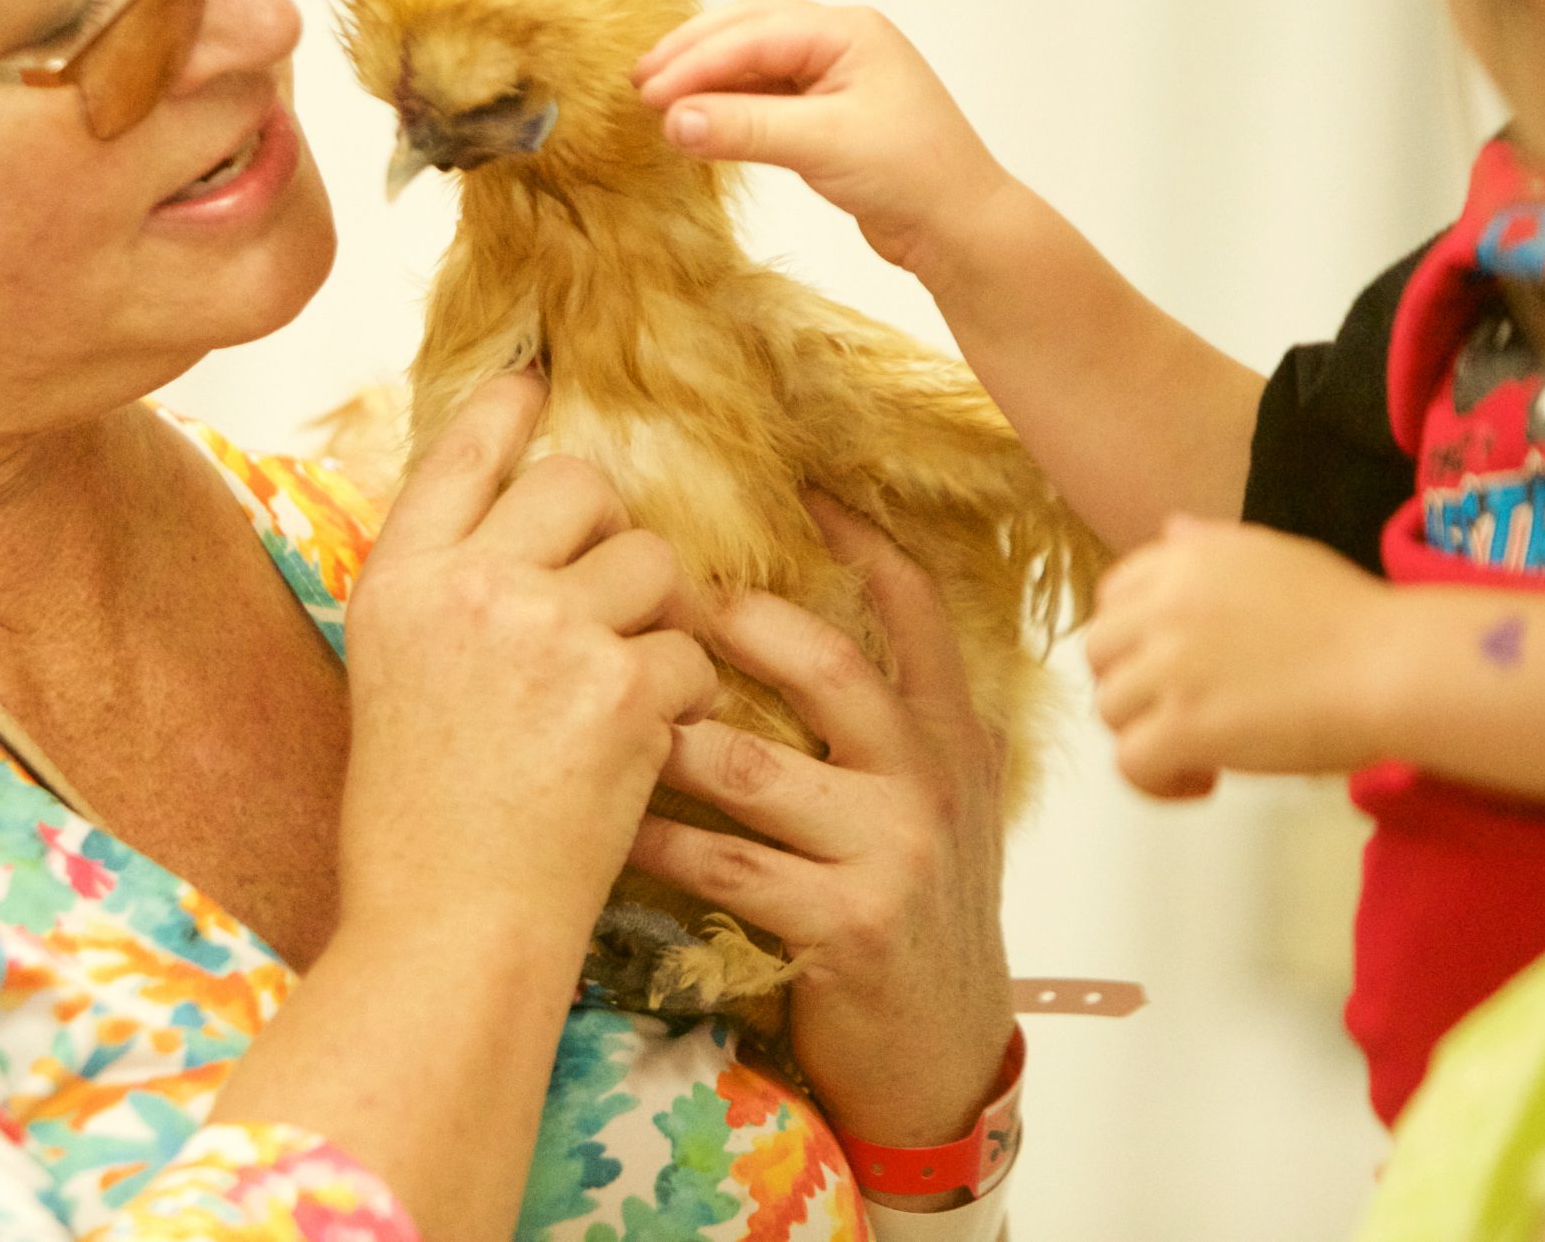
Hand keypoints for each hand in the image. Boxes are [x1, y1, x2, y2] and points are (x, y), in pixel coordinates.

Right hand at [341, 373, 718, 943]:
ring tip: (619, 692)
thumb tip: (520, 527)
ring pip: (654, 562)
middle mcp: (471, 584)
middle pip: (581, 486)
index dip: (511, 407)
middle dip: (611, 535)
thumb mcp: (395, 677)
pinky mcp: (621, 687)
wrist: (450, 929)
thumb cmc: (418, 824)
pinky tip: (641, 746)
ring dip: (656, 619)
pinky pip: (689, 650)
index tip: (541, 380)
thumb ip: (448, 591)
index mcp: (400, 579)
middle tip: (606, 605)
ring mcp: (549, 630)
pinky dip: (682, 699)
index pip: (464, 451)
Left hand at [627, 494, 1013, 1158]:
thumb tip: (784, 624)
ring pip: (755, 766)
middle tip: (649, 592)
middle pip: (831, 665)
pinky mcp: (846, 925)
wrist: (942, 1058)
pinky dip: (656, 836)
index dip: (860, 541)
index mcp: (951, 735)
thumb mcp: (920, 802)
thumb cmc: (904, 914)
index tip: (797, 486)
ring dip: (664, 732)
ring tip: (593, 697)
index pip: (917, 608)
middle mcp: (932, 781)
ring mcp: (894, 853)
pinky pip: (726, 864)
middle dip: (734, 622)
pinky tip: (602, 816)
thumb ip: (879, 722)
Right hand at [632, 0, 1008, 268]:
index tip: (649, 93)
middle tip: (640, 82)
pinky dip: (728, 102)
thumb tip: (672, 120)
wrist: (960, 227)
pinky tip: (700, 118)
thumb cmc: (913, 176)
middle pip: (749, 30)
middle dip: (692, 54)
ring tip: (659, 98)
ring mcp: (836, 77)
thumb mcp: (823, 145)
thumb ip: (745, 128)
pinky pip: (765, 94)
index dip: (695, 61)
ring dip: (707, 77)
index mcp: (849, 32)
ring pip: (754, 61)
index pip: (754, 34)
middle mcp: (842, 43)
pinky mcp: (829, 114)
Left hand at [1084, 517, 1397, 798]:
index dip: (1135, 640)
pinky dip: (1156, 782)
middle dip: (1134, 687)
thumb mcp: (1276, 556)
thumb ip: (1212, 546)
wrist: (1394, 666)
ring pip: (1109, 710)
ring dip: (1148, 735)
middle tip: (1187, 711)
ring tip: (1205, 752)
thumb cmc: (1352, 619)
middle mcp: (1164, 607)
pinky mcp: (1184, 726)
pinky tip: (1203, 781)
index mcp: (1185, 561)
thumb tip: (1171, 529)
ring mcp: (1169, 667)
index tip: (1174, 666)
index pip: (1113, 598)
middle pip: (1098, 654)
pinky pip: (1130, 763)